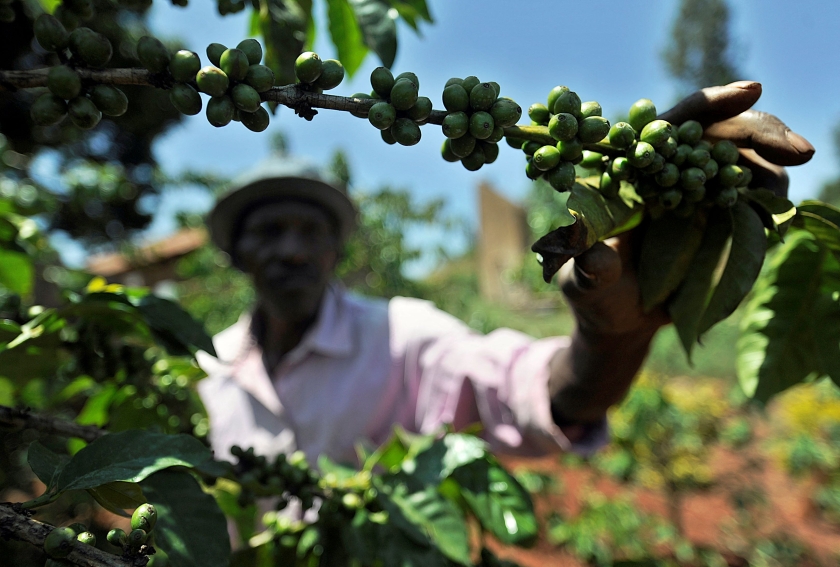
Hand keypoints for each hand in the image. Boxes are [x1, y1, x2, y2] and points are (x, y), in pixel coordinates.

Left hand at [549, 81, 814, 426]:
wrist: (617, 320)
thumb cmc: (590, 293)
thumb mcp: (580, 280)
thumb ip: (589, 268)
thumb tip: (600, 259)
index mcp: (633, 170)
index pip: (675, 123)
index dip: (712, 104)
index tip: (751, 91)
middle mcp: (670, 176)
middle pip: (723, 137)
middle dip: (764, 134)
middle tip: (800, 151)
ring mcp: (700, 200)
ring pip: (747, 168)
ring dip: (773, 174)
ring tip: (780, 196)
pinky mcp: (721, 228)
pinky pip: (755, 209)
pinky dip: (771, 208)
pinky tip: (779, 216)